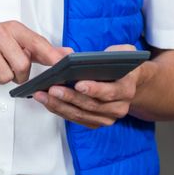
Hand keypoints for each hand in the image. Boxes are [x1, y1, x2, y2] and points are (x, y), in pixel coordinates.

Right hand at [0, 21, 70, 84]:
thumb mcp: (15, 40)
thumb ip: (41, 49)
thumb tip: (67, 53)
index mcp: (13, 28)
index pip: (37, 42)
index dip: (51, 55)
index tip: (64, 63)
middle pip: (22, 66)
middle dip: (18, 74)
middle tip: (9, 67)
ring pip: (5, 76)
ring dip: (1, 77)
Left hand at [33, 44, 150, 128]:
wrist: (130, 83)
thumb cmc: (122, 66)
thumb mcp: (123, 52)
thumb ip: (113, 52)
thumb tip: (91, 58)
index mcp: (127, 89)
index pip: (110, 92)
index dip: (94, 89)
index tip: (78, 84)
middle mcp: (119, 107)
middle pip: (91, 105)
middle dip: (69, 97)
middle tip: (52, 88)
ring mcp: (108, 117)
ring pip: (81, 114)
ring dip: (60, 105)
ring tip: (43, 95)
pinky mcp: (96, 122)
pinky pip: (76, 118)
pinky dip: (60, 110)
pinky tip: (48, 100)